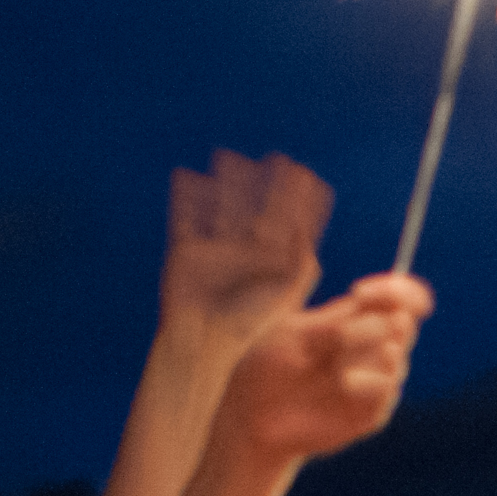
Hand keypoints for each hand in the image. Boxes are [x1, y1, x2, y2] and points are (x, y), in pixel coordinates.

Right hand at [161, 149, 329, 350]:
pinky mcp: (186, 251)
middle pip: (259, 209)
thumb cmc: (250, 322)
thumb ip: (300, 262)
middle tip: (280, 159)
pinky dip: (185, 197)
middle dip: (269, 186)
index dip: (301, 202)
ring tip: (229, 156)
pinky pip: (185, 218)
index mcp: (273, 263)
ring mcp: (216, 250)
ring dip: (228, 184)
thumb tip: (306, 232)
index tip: (310, 176)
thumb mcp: (285, 292)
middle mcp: (246, 253)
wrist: (205, 339)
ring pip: (222, 208)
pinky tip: (186, 176)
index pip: (291, 224)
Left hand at [218, 273, 428, 465]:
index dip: (397, 291)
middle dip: (386, 321)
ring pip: (398, 356)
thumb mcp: (295, 336)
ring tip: (340, 366)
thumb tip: (390, 317)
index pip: (395, 298)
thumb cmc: (269, 369)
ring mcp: (373, 379)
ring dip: (372, 353)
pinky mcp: (373, 410)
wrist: (252, 417)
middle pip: (404, 323)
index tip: (362, 292)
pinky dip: (371, 383)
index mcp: (353, 321)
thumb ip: (338, 325)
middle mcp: (370, 348)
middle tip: (348, 331)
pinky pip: (388, 390)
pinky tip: (346, 385)